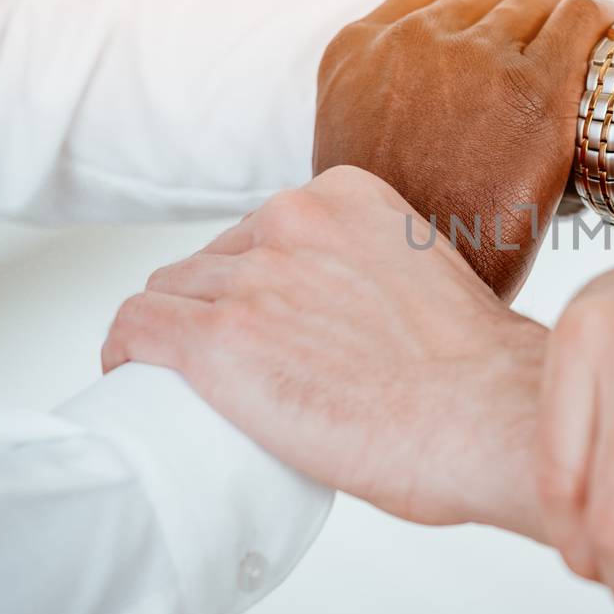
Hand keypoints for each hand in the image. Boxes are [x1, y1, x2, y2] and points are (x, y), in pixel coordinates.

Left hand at [101, 166, 547, 538]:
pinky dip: (126, 353)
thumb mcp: (428, 277)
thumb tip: (348, 320)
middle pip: (211, 261)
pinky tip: (134, 380)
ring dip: (179, 336)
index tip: (268, 322)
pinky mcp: (216, 341)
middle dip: (219, 310)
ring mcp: (252, 279)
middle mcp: (292, 222)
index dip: (255, 281)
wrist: (486, 417)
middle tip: (246, 368)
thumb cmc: (478, 375)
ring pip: (170, 295)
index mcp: (346, 196)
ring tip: (199, 387)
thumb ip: (377, 273)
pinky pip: (134, 329)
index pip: (261, 229)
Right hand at [313, 0, 613, 300]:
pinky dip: (605, 19)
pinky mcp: (535, 89)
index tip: (510, 26)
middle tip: (558, 40)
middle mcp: (413, 40)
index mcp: (359, 49)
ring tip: (592, 37)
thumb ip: (386, 105)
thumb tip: (434, 104)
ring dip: (570, 11)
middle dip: (532, 6)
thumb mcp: (356, 153)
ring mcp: (475, 58)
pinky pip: (583, 17)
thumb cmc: (397, 239)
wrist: (414, 286)